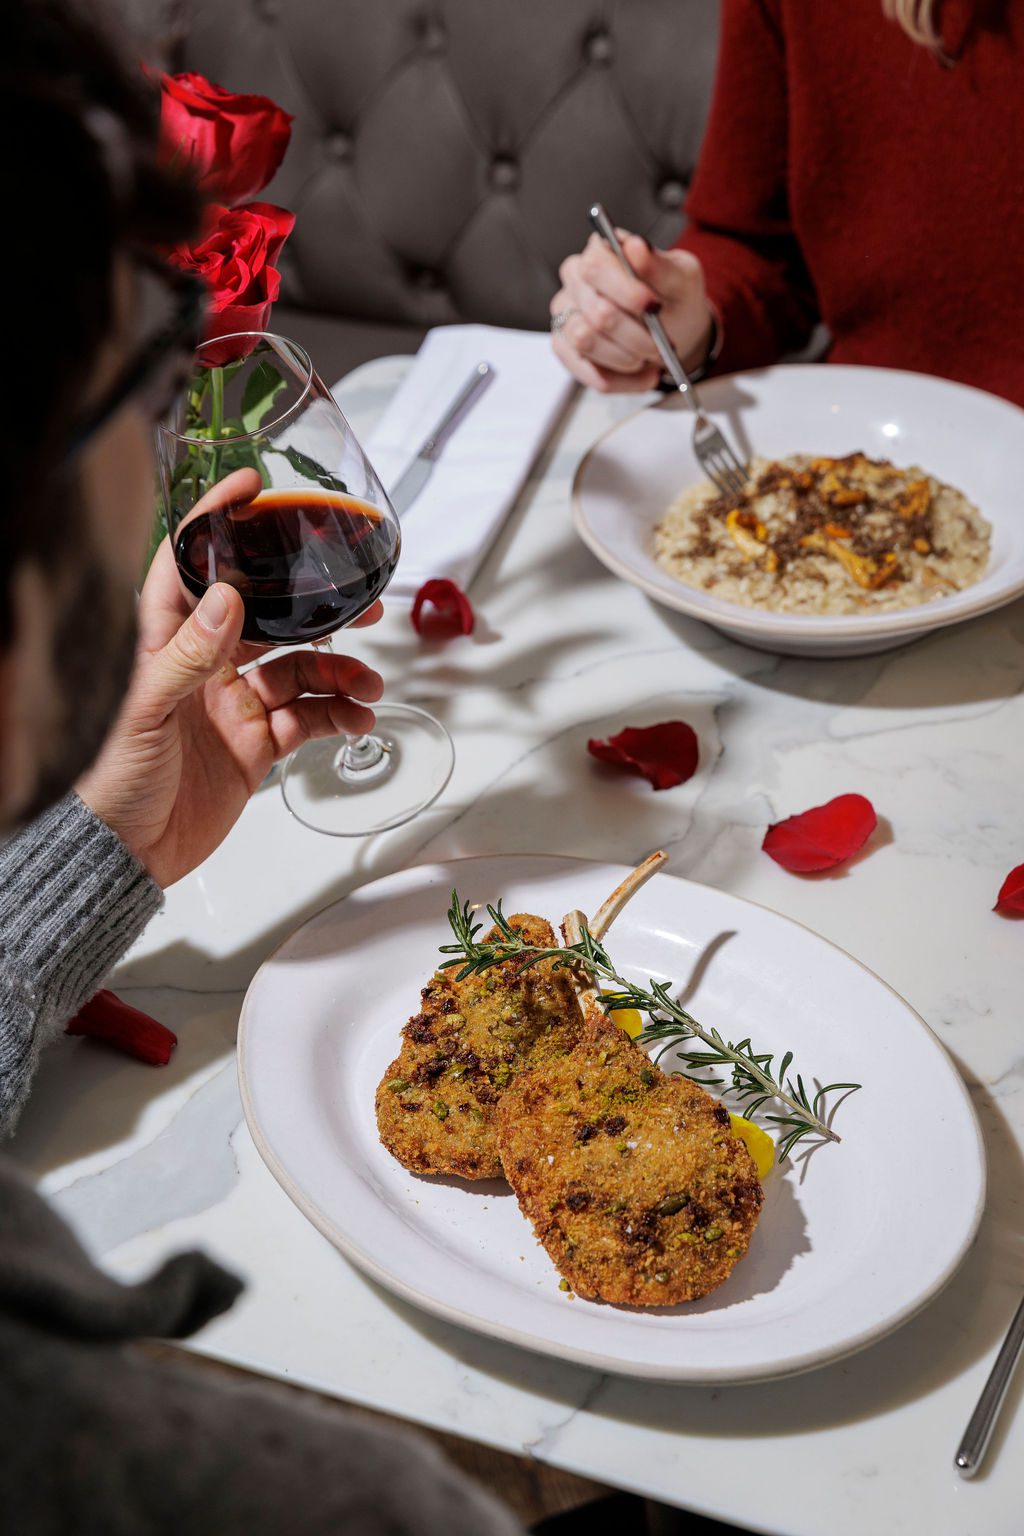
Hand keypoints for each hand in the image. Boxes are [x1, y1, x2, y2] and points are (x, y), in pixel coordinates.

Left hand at [77, 470, 383, 887]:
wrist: (126, 854)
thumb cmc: (109, 781)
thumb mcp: (141, 713)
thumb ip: (185, 657)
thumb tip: (223, 598)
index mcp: (162, 643)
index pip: (188, 566)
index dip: (216, 524)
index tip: (253, 491)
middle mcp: (202, 665)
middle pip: (266, 615)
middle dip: (314, 607)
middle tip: (359, 604)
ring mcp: (233, 703)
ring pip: (298, 668)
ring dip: (338, 670)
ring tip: (367, 681)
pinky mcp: (255, 744)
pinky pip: (306, 718)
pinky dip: (336, 715)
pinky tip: (356, 717)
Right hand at [551, 231, 713, 392]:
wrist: (675, 331)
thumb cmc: (674, 299)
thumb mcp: (681, 278)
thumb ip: (660, 265)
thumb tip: (635, 247)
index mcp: (601, 252)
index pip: (596, 267)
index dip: (624, 290)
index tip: (652, 306)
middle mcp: (576, 280)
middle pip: (595, 311)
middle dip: (635, 336)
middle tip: (661, 346)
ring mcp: (566, 315)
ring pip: (585, 341)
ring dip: (626, 358)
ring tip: (651, 358)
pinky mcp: (564, 347)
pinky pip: (585, 371)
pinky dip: (620, 379)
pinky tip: (642, 375)